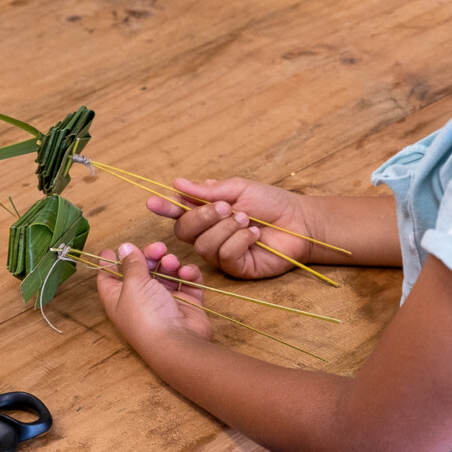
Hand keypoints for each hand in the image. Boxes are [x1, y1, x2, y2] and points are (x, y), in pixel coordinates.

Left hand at [96, 242, 212, 350]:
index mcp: (119, 298)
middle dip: (150, 255)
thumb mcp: (133, 284)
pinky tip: (186, 274)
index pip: (109, 278)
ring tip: (172, 264)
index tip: (110, 249)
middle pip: (142, 270)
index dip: (108, 263)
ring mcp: (165, 300)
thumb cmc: (147, 316)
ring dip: (170, 263)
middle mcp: (141, 299)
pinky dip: (188, 274)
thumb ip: (131, 263)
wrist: (177, 341)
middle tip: (158, 249)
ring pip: (167, 272)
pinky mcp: (187, 302)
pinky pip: (187, 281)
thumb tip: (124, 247)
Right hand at [147, 177, 312, 278]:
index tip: (153, 202)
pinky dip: (240, 241)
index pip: (178, 212)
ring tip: (248, 220)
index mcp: (207, 213)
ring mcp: (221, 253)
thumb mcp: (239, 189)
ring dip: (227, 228)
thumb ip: (208, 190)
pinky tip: (255, 235)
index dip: (164, 208)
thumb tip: (177, 183)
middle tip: (227, 207)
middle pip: (183, 231)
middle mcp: (209, 234)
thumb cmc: (271, 203)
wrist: (299, 222)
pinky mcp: (235, 267)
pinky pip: (224, 256)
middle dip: (202, 217)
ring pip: (203, 245)